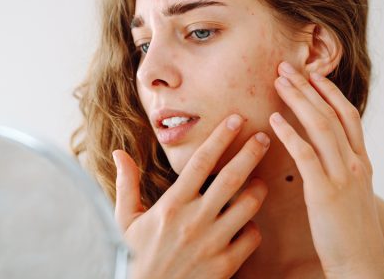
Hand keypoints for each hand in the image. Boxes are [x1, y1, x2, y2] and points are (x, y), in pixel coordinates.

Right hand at [114, 114, 269, 278]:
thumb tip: (119, 152)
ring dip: (259, 189)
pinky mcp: (225, 265)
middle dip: (251, 153)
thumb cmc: (134, 258)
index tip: (235, 120)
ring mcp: (212, 243)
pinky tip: (247, 223)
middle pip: (232, 178)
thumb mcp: (124, 221)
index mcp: (171, 205)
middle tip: (264, 137)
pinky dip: (254, 227)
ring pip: (248, 206)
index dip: (220, 137)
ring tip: (260, 181)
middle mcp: (194, 220)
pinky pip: (252, 237)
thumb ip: (126, 184)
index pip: (201, 162)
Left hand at [269, 62, 383, 278]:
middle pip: (332, 114)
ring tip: (280, 82)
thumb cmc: (353, 235)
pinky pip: (306, 154)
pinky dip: (290, 133)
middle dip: (309, 88)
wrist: (362, 265)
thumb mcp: (354, 197)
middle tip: (287, 67)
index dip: (330, 93)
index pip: (348, 117)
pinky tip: (274, 120)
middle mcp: (355, 164)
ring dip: (298, 100)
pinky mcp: (326, 192)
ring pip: (321, 127)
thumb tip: (328, 158)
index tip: (314, 74)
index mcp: (362, 164)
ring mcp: (342, 176)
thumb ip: (344, 173)